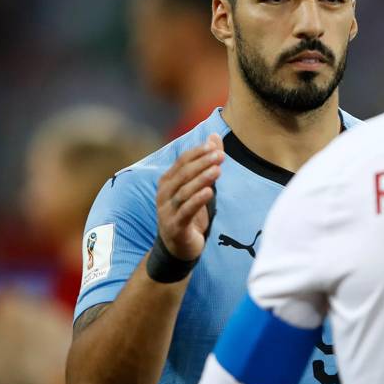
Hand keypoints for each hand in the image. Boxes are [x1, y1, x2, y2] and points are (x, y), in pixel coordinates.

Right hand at [156, 133, 223, 260]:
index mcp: (167, 182)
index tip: (214, 146)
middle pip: (183, 175)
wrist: (178, 248)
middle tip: (220, 156)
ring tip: (217, 170)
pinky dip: (197, 200)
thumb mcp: (199, 186)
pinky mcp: (175, 227)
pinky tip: (209, 192)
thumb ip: (206, 162)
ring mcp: (167, 211)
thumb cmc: (188, 212)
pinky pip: (186, 211)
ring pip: (184, 192)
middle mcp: (164, 194)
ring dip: (201, 180)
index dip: (197, 153)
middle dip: (202, 163)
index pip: (182, 162)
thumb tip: (214, 136)